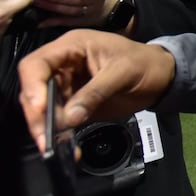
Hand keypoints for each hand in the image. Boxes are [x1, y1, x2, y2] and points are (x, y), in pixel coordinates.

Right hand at [17, 30, 176, 151]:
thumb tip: (70, 117)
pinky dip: (60, 134)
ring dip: (46, 128)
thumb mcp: (123, 73)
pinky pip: (60, 120)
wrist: (162, 77)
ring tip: (53, 146)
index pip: (36, 64)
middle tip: (44, 137)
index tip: (39, 108)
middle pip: (35, 89)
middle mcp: (63, 65)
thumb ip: (95, 93)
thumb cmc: (145, 64)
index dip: (32, 85)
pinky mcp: (74, 104)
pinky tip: (67, 147)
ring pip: (43, 108)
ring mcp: (67, 85)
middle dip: (37, 114)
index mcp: (71, 47)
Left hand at [33, 0, 120, 30]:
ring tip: (38, 3)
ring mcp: (91, 12)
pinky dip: (55, 22)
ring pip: (72, 12)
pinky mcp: (85, 22)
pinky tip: (42, 22)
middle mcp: (95, 0)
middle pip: (75, 0)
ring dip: (53, 8)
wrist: (112, 5)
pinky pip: (69, 23)